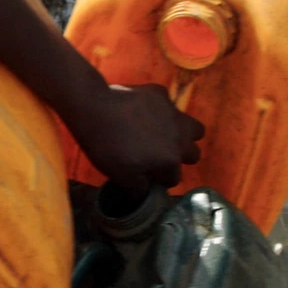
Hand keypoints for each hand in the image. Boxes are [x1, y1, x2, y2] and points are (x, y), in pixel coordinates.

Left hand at [68, 83, 204, 194]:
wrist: (94, 108)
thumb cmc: (106, 146)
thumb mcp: (120, 176)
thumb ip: (139, 190)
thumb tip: (147, 194)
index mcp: (170, 161)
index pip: (173, 178)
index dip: (159, 179)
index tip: (146, 175)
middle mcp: (179, 137)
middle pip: (193, 154)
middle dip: (180, 158)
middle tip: (159, 155)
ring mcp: (173, 113)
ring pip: (193, 128)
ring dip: (184, 134)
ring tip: (164, 134)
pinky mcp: (161, 93)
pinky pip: (170, 105)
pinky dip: (161, 110)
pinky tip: (143, 111)